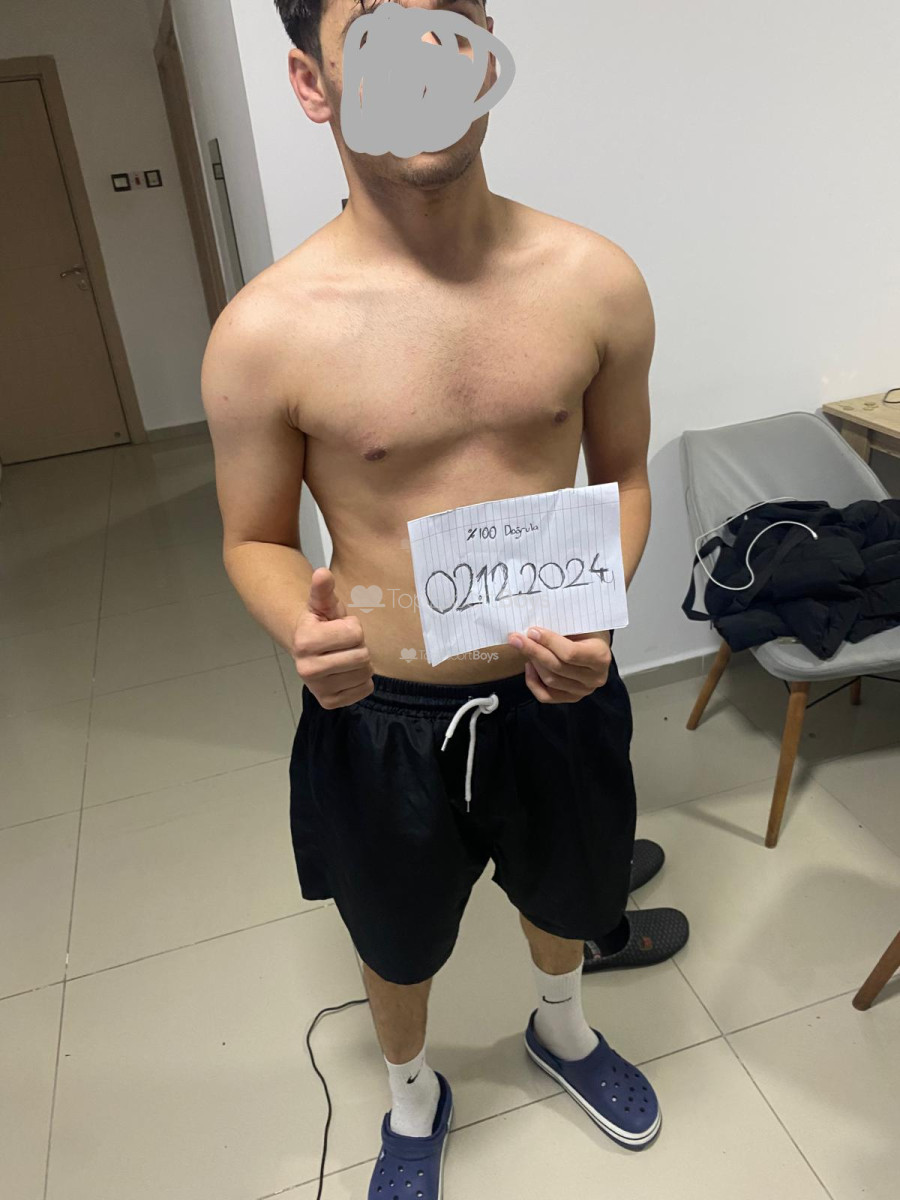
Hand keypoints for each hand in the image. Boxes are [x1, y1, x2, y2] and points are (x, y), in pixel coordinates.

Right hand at [292, 568, 374, 709]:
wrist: (308, 648)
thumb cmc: (321, 623)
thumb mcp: (322, 603)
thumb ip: (323, 589)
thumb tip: (322, 573)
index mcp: (305, 642)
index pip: (355, 633)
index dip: (353, 627)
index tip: (340, 627)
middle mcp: (307, 670)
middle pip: (362, 656)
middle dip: (358, 646)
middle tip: (344, 644)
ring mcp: (318, 689)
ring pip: (365, 674)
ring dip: (361, 663)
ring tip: (345, 656)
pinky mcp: (329, 703)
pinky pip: (365, 690)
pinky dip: (361, 680)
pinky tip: (347, 672)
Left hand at [508, 627, 611, 704]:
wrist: (597, 646)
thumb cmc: (588, 632)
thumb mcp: (581, 624)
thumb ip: (562, 628)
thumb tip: (534, 631)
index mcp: (601, 656)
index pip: (570, 653)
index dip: (548, 642)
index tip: (532, 631)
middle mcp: (595, 678)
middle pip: (557, 667)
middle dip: (534, 651)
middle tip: (516, 638)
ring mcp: (583, 691)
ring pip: (550, 681)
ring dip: (533, 663)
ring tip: (524, 648)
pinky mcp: (572, 698)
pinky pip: (546, 696)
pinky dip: (533, 682)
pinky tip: (529, 666)